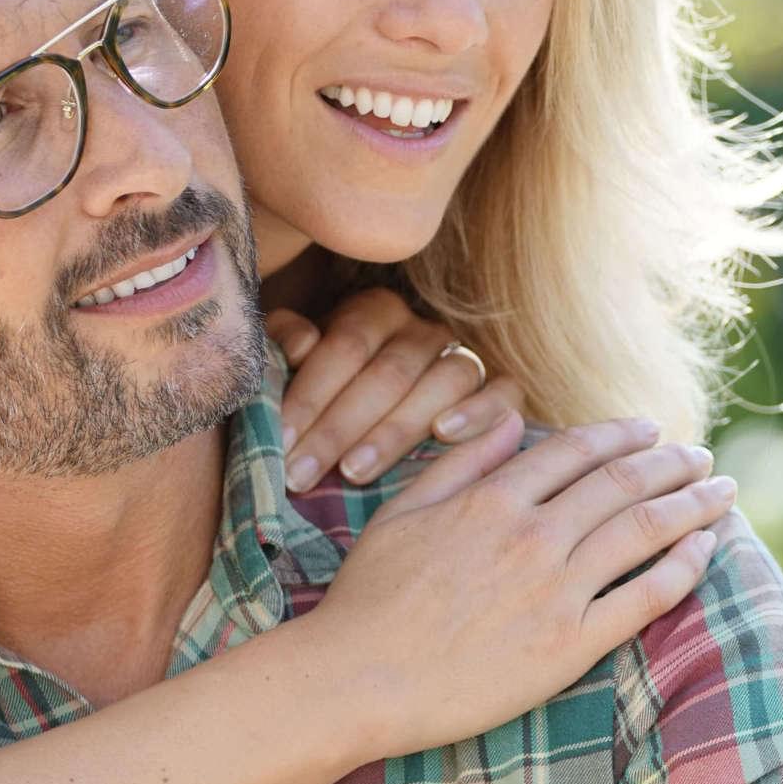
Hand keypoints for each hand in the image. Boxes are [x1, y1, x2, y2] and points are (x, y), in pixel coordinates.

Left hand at [269, 287, 522, 491]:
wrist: (389, 405)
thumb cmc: (336, 388)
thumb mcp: (301, 360)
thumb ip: (285, 342)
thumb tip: (302, 345)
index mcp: (376, 310)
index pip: (346, 346)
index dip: (311, 394)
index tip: (280, 441)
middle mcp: (424, 329)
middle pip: (388, 373)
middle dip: (339, 428)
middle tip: (301, 474)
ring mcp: (465, 356)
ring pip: (441, 385)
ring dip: (394, 431)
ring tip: (353, 472)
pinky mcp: (501, 386)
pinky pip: (502, 393)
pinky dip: (477, 412)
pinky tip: (444, 434)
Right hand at [301, 414, 736, 761]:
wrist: (356, 679)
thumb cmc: (368, 599)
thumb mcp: (403, 511)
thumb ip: (462, 461)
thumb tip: (510, 420)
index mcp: (493, 498)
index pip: (577, 451)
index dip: (622, 436)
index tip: (651, 432)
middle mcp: (533, 534)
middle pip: (622, 482)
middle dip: (671, 463)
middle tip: (702, 457)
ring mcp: (555, 589)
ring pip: (644, 530)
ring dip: (691, 505)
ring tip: (721, 492)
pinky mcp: (570, 645)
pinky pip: (644, 597)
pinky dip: (683, 567)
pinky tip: (706, 549)